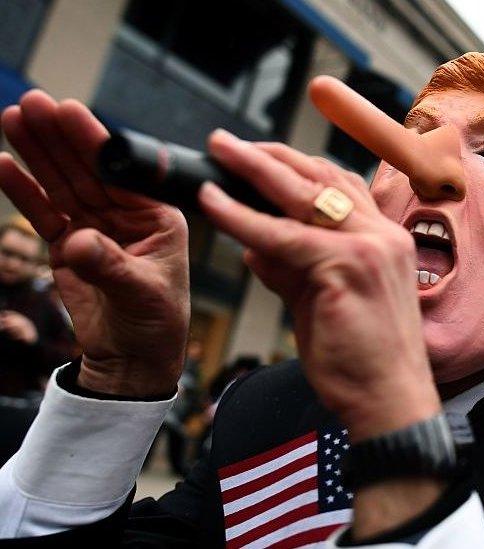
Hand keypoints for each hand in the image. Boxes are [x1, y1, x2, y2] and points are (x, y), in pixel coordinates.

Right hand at [0, 90, 189, 396]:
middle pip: (87, 169)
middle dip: (59, 136)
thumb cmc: (156, 324)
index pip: (123, 173)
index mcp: (156, 217)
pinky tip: (2, 164)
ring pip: (62, 184)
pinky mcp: (69, 245)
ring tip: (11, 117)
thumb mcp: (142, 293)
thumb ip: (110, 265)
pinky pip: (43, 212)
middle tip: (32, 102)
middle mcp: (126, 216)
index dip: (94, 141)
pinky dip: (22, 190)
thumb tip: (76, 243)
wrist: (134, 359)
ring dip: (37, 153)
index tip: (68, 109)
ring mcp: (95, 228)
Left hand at [199, 132, 439, 441]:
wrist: (388, 401)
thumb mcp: (322, 302)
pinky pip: (282, 235)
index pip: (339, 186)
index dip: (295, 166)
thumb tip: (255, 244)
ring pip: (303, 195)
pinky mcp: (346, 267)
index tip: (258, 158)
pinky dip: (243, 217)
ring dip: (255, 169)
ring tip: (220, 153)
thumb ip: (292, 268)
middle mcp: (382, 235)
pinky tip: (215, 203)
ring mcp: (370, 248)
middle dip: (270, 156)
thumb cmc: (361, 361)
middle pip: (322, 177)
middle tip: (228, 143)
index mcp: (385, 240)